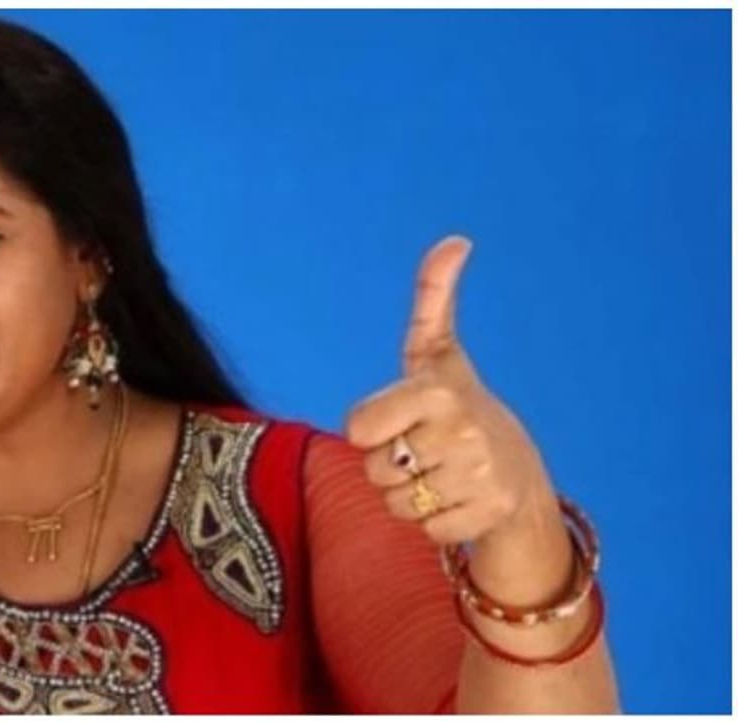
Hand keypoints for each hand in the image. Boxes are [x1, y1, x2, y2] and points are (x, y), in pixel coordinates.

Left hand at [343, 235, 556, 546]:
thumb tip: (454, 240)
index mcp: (437, 390)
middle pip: (373, 469)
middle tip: (426, 451)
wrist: (519, 473)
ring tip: (443, 475)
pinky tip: (460, 502)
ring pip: (394, 504)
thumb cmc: (459, 407)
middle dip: (390, 466)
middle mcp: (460, 431)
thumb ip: (432, 299)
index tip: (402, 421)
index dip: (370, 431)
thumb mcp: (437, 353)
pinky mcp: (488, 515)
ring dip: (410, 497)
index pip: (357, 429)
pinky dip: (435, 524)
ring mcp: (478, 476)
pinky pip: (425, 531)